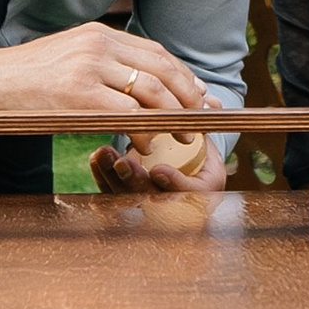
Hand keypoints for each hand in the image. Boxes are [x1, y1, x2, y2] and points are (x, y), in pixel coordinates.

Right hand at [0, 20, 216, 131]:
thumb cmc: (21, 79)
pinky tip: (150, 143)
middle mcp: (98, 43)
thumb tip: (131, 87)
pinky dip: (146, 130)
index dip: (184, 75)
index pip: (155, 52)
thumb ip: (98, 65)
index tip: (202, 94)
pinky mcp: (79, 93)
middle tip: (203, 118)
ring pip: (151, 90)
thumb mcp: (65, 58)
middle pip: (162, 68)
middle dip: (189, 95)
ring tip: (186, 135)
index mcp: (98, 33)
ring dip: (175, 115)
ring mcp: (89, 66)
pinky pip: (128, 113)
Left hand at [91, 125, 228, 197]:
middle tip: (122, 163)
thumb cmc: (198, 149)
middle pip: (152, 199)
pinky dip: (102, 177)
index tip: (159, 170)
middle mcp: (176, 205)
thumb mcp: (206, 139)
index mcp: (202, 191)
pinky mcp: (127, 198)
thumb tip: (212, 103)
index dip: (174, 183)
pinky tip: (96, 158)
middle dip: (136, 181)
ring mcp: (148, 204)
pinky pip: (112, 193)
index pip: (188, 193)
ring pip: (128, 198)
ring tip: (102, 154)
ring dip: (112, 177)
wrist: (186, 164)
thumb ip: (204, 124)